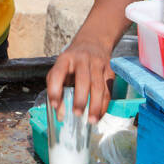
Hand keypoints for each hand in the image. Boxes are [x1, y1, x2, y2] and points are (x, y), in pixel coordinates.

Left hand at [45, 0, 141, 121]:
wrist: (93, 43)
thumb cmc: (72, 62)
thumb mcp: (60, 69)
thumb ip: (57, 89)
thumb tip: (60, 114)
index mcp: (65, 59)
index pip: (57, 73)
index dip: (55, 90)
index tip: (54, 105)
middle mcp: (82, 60)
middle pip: (83, 80)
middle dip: (80, 98)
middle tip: (76, 114)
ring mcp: (98, 64)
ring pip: (99, 86)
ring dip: (95, 105)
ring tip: (91, 121)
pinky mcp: (109, 71)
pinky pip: (108, 90)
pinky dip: (104, 105)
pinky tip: (99, 115)